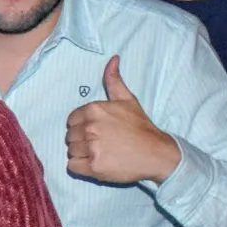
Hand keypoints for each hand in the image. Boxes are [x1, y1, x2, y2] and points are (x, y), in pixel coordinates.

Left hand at [66, 56, 180, 184]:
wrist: (157, 154)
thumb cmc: (141, 127)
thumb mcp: (128, 100)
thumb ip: (114, 80)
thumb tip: (112, 59)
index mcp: (94, 110)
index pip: (71, 120)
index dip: (82, 127)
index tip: (97, 131)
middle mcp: (90, 127)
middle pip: (70, 136)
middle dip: (82, 140)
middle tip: (101, 143)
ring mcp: (91, 148)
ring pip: (71, 151)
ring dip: (82, 154)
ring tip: (102, 152)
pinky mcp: (93, 167)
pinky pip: (72, 166)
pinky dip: (81, 167)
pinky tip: (97, 163)